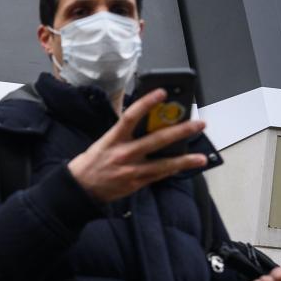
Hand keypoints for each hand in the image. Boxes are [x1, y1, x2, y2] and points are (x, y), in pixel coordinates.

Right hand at [67, 89, 207, 202]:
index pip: (131, 116)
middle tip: (198, 124)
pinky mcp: (135, 183)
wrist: (79, 188)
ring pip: (163, 164)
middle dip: (180, 131)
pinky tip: (184, 167)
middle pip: (157, 140)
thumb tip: (146, 124)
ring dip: (184, 160)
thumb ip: (123, 135)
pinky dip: (172, 171)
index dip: (147, 102)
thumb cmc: (90, 163)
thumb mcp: (103, 143)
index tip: (162, 92)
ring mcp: (131, 170)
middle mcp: (124, 154)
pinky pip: (158, 176)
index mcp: (113, 139)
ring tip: (200, 158)